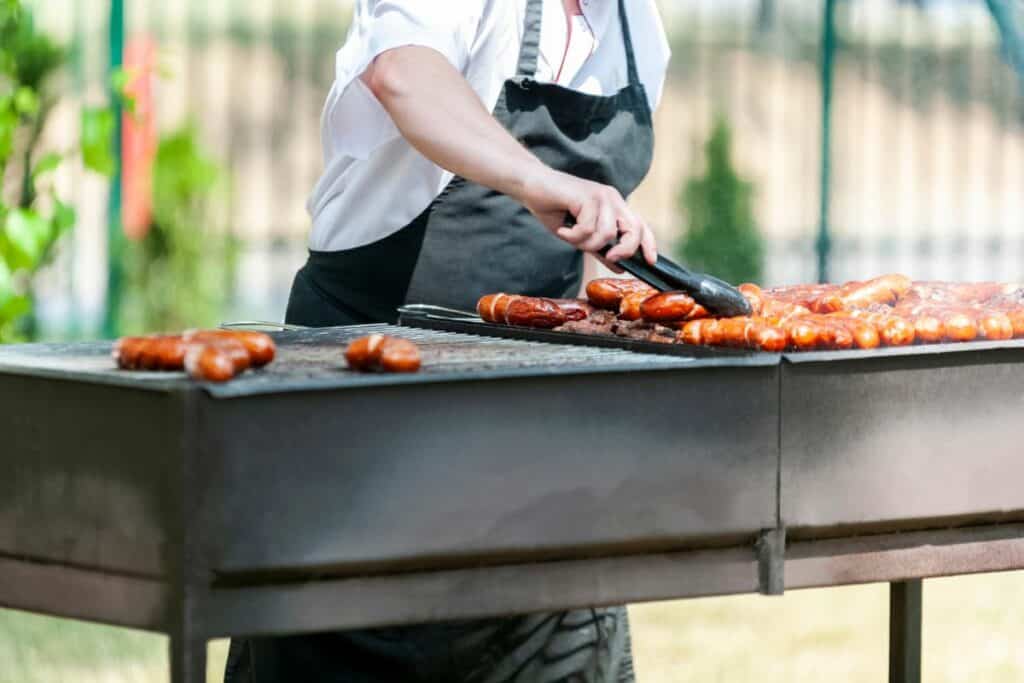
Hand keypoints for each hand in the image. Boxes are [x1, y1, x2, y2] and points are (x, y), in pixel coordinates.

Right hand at [515, 167, 657, 264]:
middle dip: (624, 249)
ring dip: (586, 242)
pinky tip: (562, 228)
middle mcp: (612, 199)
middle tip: (609, 257)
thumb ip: (600, 249)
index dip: (648, 244)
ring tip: (570, 235)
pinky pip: (588, 229)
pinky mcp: (587, 196)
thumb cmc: (555, 209)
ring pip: (607, 233)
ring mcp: (601, 196)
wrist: (532, 185)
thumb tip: (619, 266)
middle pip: (634, 229)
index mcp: (614, 206)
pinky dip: (572, 235)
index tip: (651, 262)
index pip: (640, 225)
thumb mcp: (580, 235)